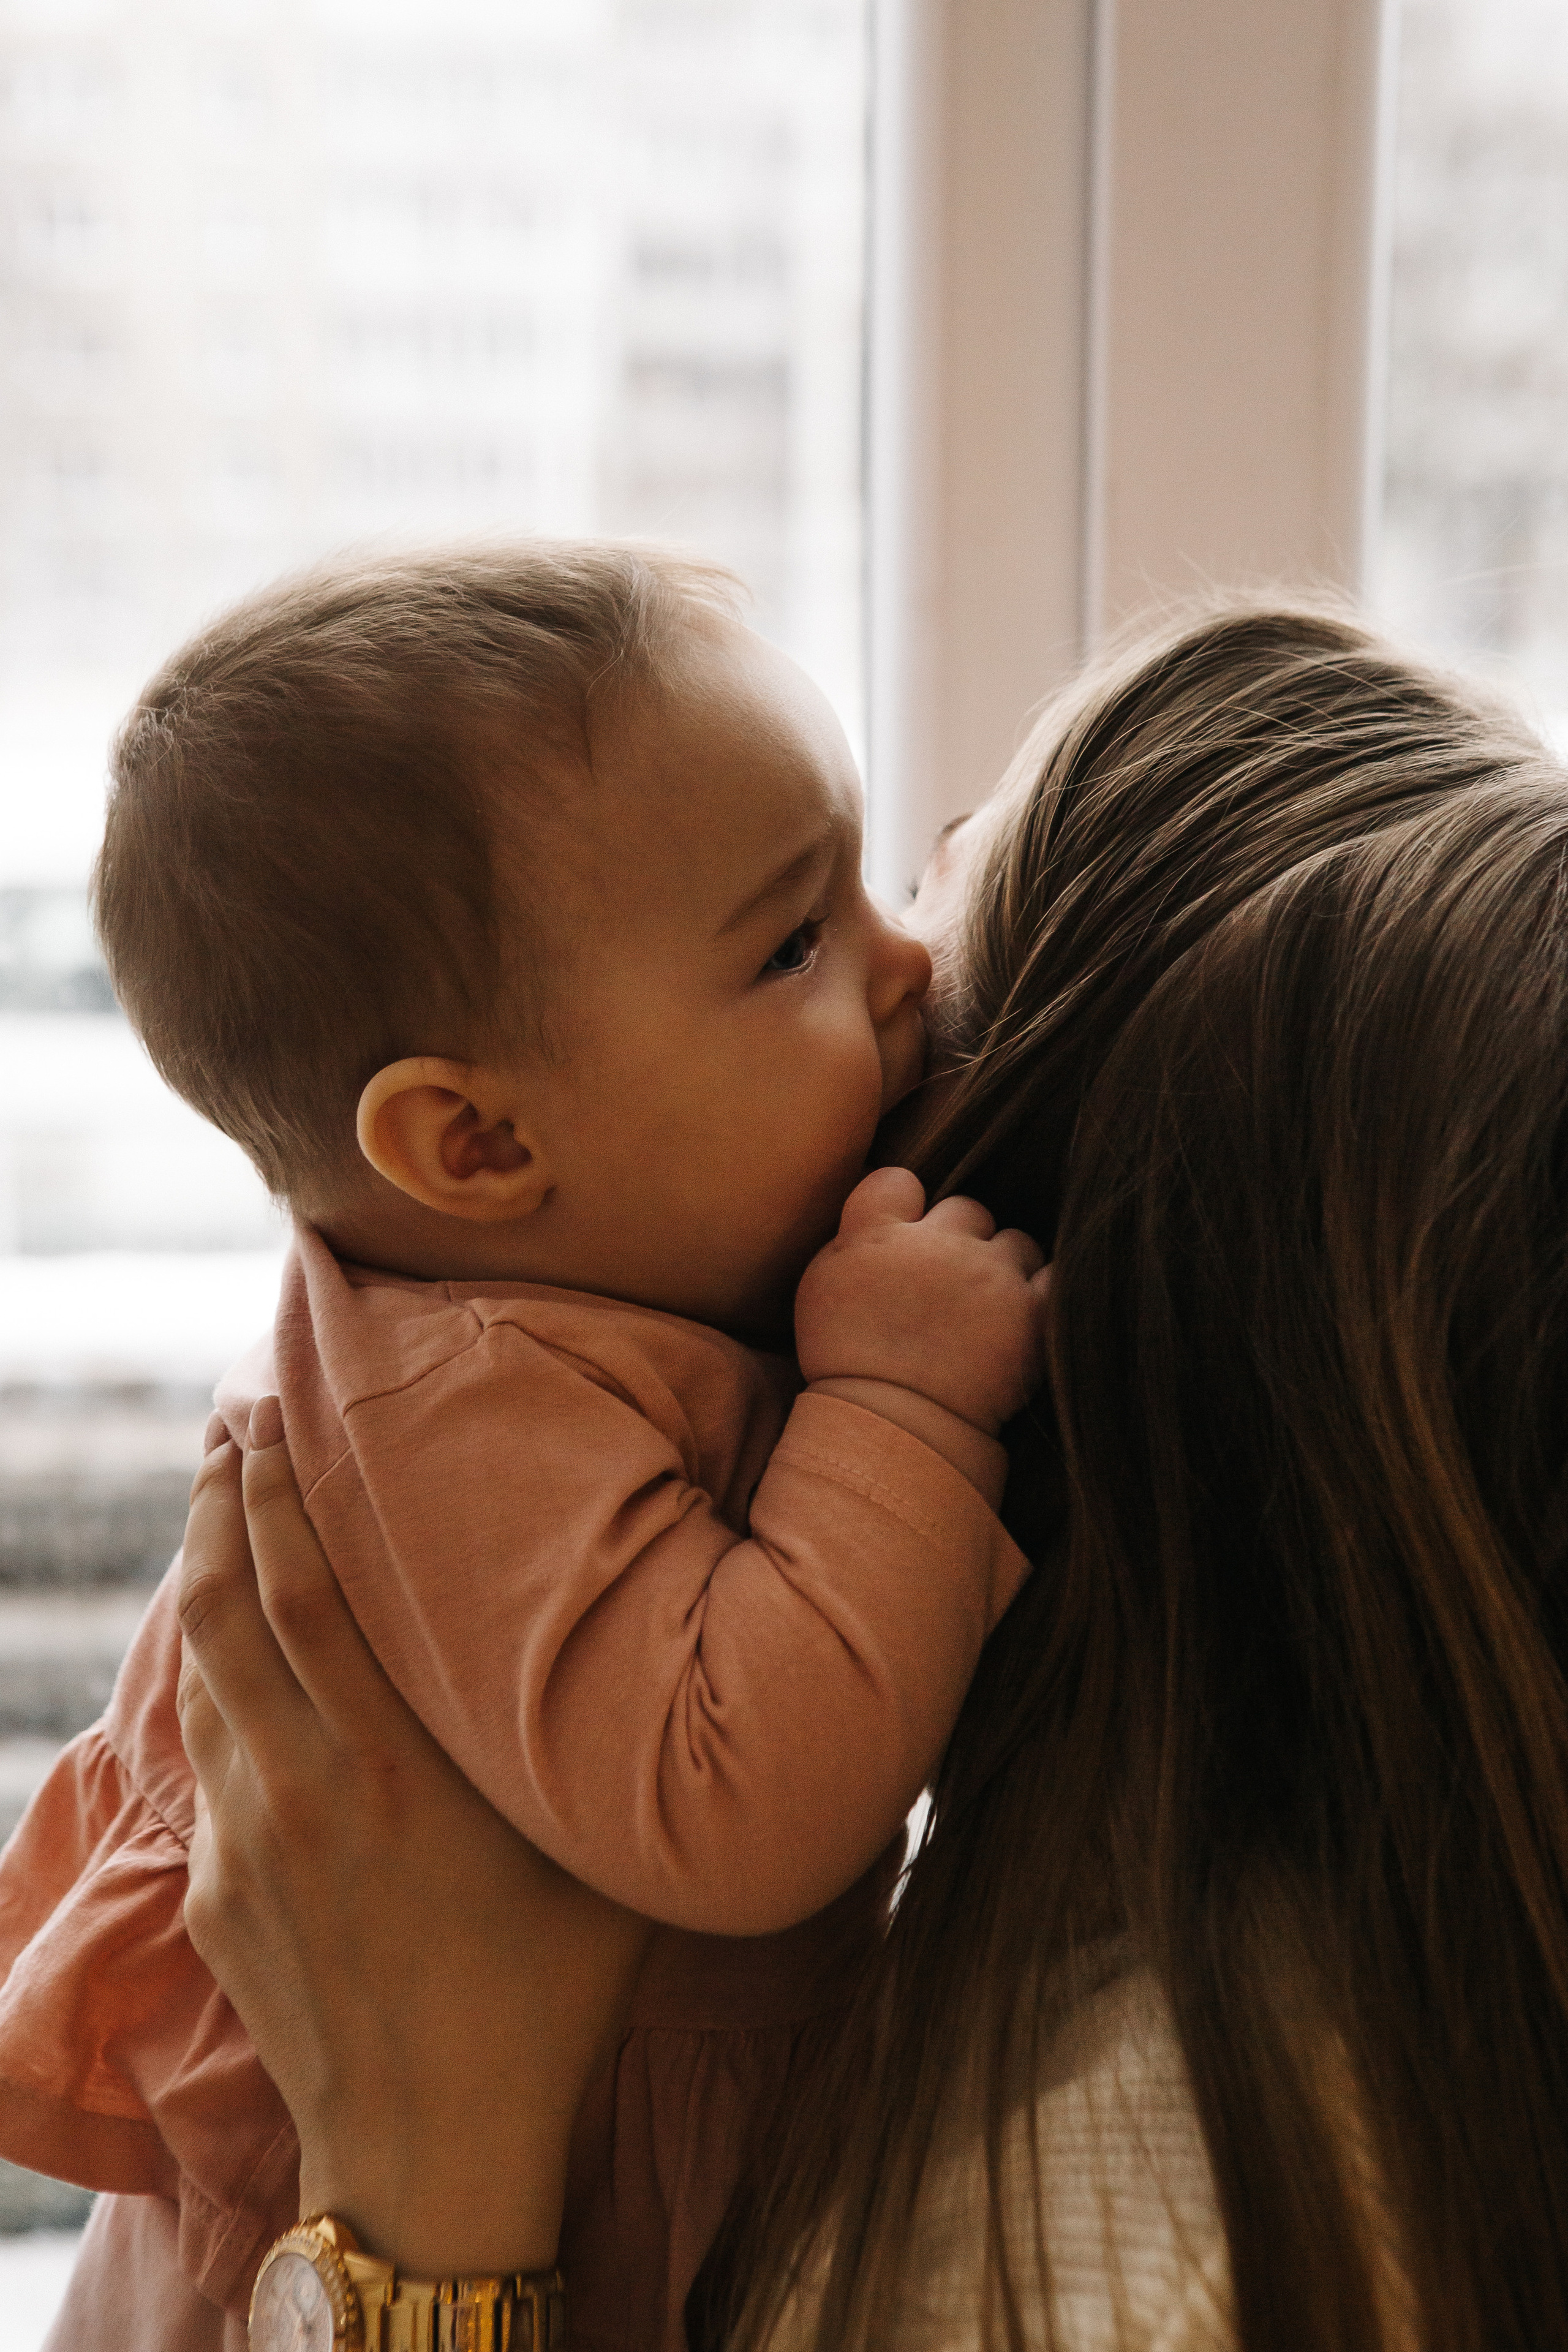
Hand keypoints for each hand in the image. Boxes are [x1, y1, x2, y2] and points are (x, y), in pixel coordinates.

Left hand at [176, 1401, 650, 2277]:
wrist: (436, 2146)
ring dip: (203, 1585)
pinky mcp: (217, 1897)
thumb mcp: (595, 1852)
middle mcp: (300, 1789)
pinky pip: (207, 1762)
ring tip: (221, 1519)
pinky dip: (213, 1685)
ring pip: (202, 1680)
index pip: (300, 1590)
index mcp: (390, 1766)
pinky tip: (236, 1661)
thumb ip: (588, 1742)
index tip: (267, 1418)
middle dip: (217, 1507)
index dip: (271, 1494)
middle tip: (230, 1434)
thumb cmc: (546, 1995)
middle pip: (223, 1611)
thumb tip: (638, 1635)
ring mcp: (244, 1845)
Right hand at [795, 1167, 1049, 1438]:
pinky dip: (1045, 1290)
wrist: (893, 1425)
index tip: (908, 1233)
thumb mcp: (821, 1289)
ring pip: (1014, 1241)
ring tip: (989, 1310)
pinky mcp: (1030, 1310)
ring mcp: (988, 1274)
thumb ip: (852, 1240)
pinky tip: (1030, 1310)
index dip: (908, 1203)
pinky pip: (1054, 1276)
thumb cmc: (848, 1366)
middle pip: (966, 1211)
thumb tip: (881, 1216)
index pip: (898, 1180)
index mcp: (878, 1236)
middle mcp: (938, 1244)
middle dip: (961, 1240)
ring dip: (1006, 1266)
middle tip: (949, 1289)